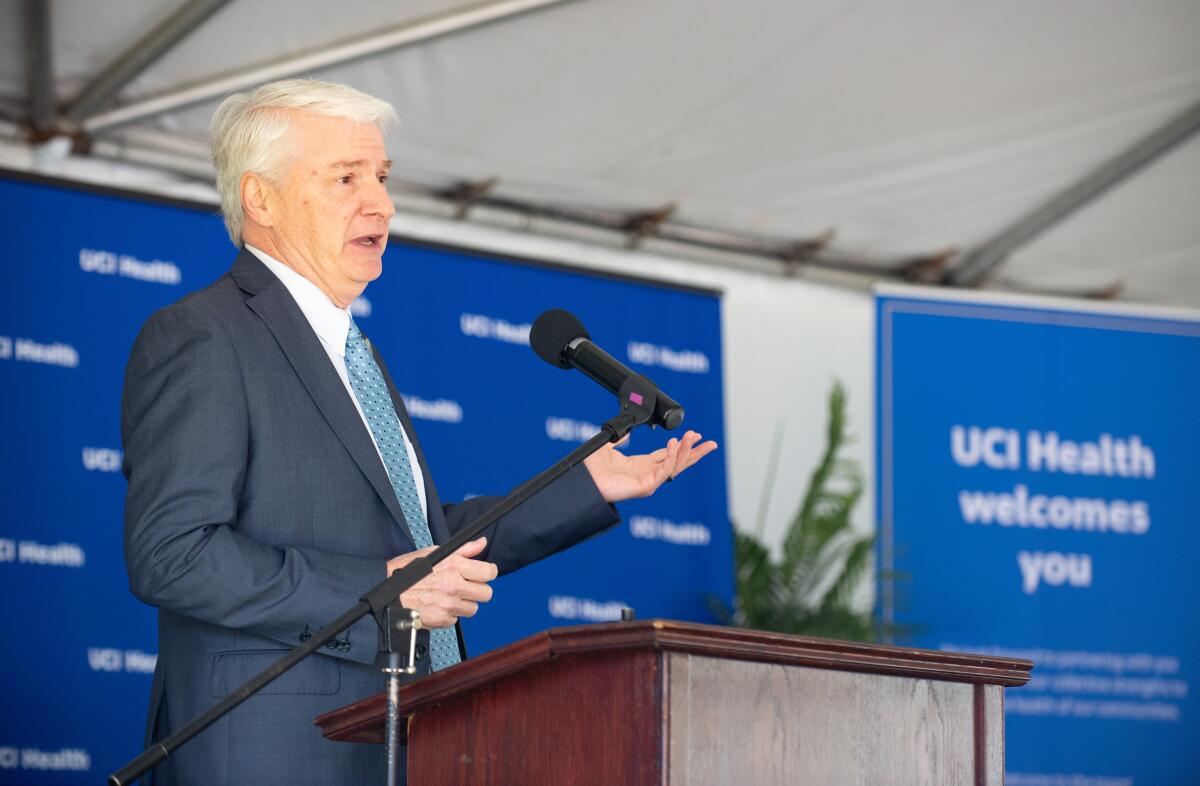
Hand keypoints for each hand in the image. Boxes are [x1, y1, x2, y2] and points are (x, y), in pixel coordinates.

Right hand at [385, 536, 497, 628]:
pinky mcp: (441, 619)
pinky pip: (457, 619)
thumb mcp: (434, 553)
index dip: (486, 573)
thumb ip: (463, 550)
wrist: (387, 591)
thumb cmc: (407, 570)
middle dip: (476, 590)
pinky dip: (449, 615)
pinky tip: (437, 605)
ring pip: (473, 609)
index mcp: (454, 565)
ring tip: (446, 597)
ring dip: (463, 604)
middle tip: (463, 587)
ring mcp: (448, 604)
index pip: (489, 572)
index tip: (481, 575)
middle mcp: (453, 585)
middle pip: (486, 593)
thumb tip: (481, 543)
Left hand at [583, 429, 717, 502]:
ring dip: (686, 450)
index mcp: (642, 465)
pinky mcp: (645, 487)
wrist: (582, 479)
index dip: (683, 446)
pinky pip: (664, 471)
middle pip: (679, 462)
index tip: (695, 435)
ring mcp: (648, 482)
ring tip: (693, 436)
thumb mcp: (608, 446)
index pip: (669, 455)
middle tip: (710, 442)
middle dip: (695, 452)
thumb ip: (620, 438)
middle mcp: (648, 474)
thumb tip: (626, 430)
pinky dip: (671, 457)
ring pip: (675, 466)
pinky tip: (674, 444)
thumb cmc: (591, 469)